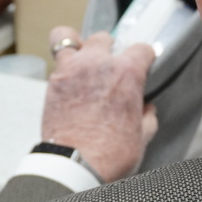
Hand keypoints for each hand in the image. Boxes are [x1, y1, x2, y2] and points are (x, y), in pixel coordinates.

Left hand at [42, 26, 157, 182]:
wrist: (75, 165)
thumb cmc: (109, 154)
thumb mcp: (142, 136)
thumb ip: (147, 116)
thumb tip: (147, 110)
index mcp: (127, 73)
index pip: (141, 49)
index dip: (145, 57)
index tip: (143, 63)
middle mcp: (98, 63)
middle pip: (104, 38)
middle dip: (110, 50)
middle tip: (110, 66)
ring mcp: (72, 69)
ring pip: (69, 37)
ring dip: (78, 46)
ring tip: (81, 59)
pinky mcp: (53, 81)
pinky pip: (56, 59)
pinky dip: (62, 65)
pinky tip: (68, 78)